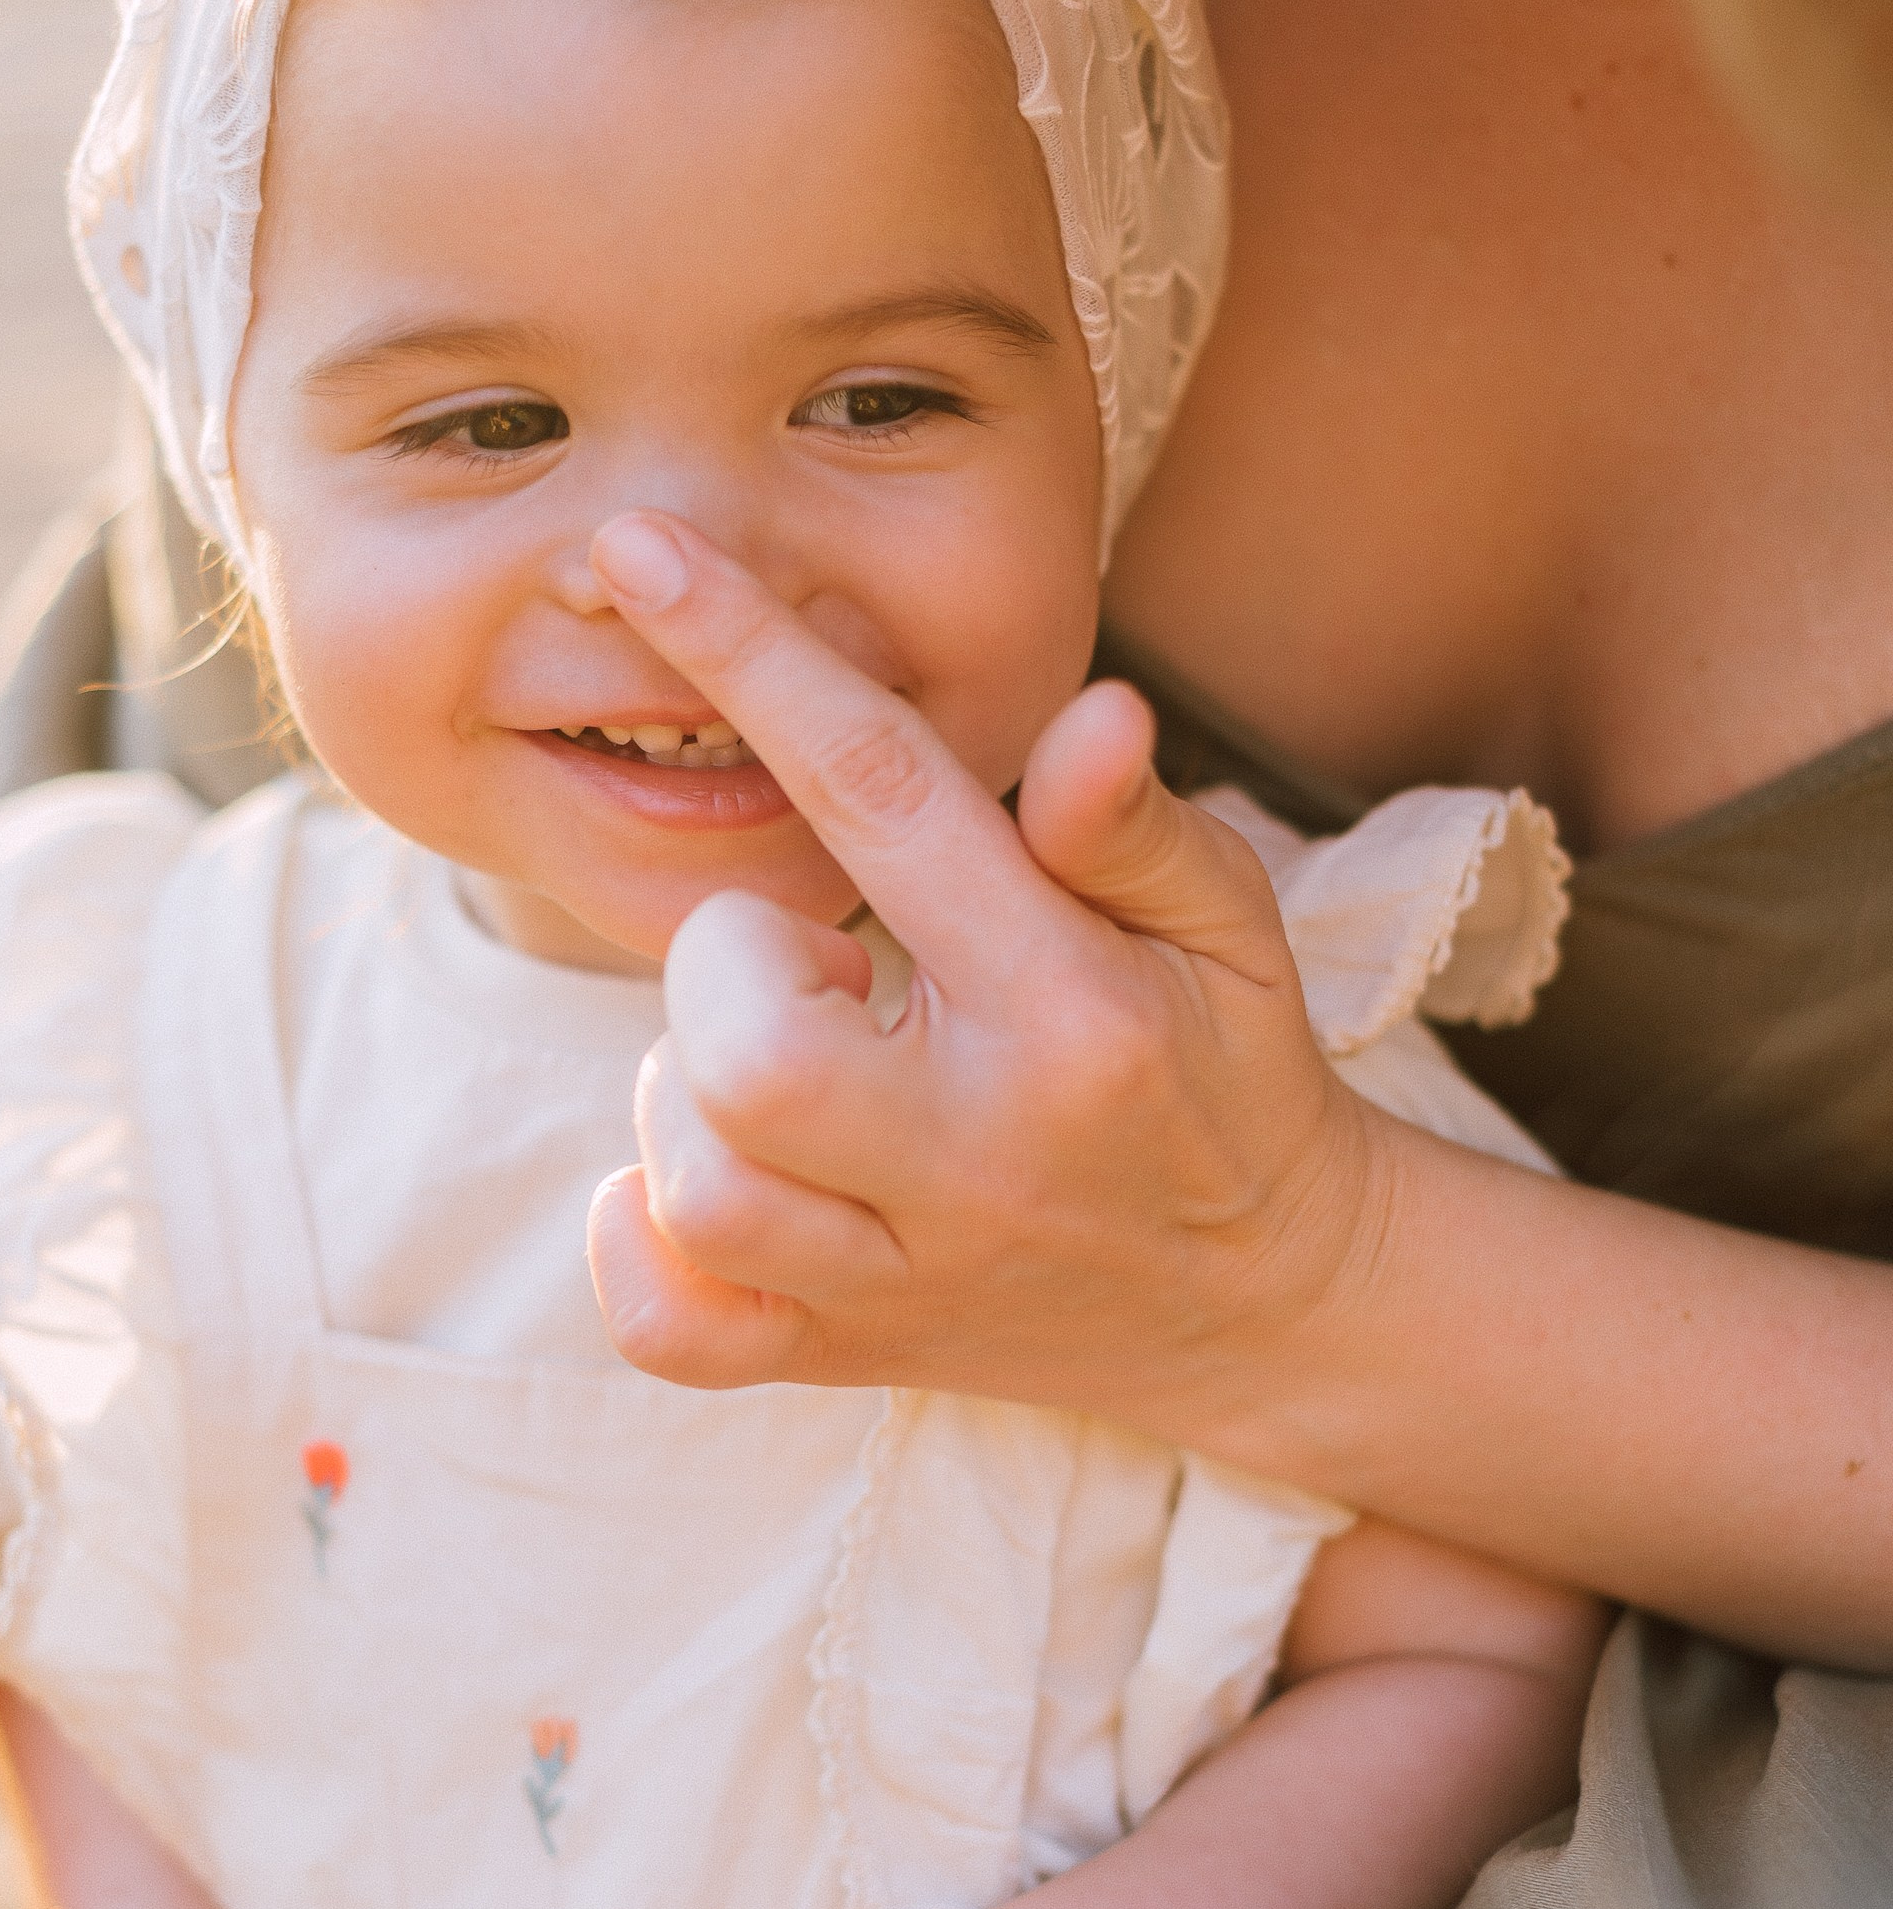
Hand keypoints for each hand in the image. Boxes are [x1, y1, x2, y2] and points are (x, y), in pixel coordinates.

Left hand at [582, 513, 1384, 1435]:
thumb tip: (1090, 714)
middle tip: (806, 968)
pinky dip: (645, 1249)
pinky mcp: (844, 1360)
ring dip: (691, 1103)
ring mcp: (907, 1278)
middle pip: (745, 1050)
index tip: (637, 547)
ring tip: (785, 1076)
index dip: (751, 656)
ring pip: (699, 1185)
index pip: (884, 798)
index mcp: (1072, 1014)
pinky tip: (715, 1182)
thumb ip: (1137, 828)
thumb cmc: (1225, 1075)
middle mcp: (980, 1157)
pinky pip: (668, 1325)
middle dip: (727, 968)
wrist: (1272, 1307)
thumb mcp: (1231, 929)